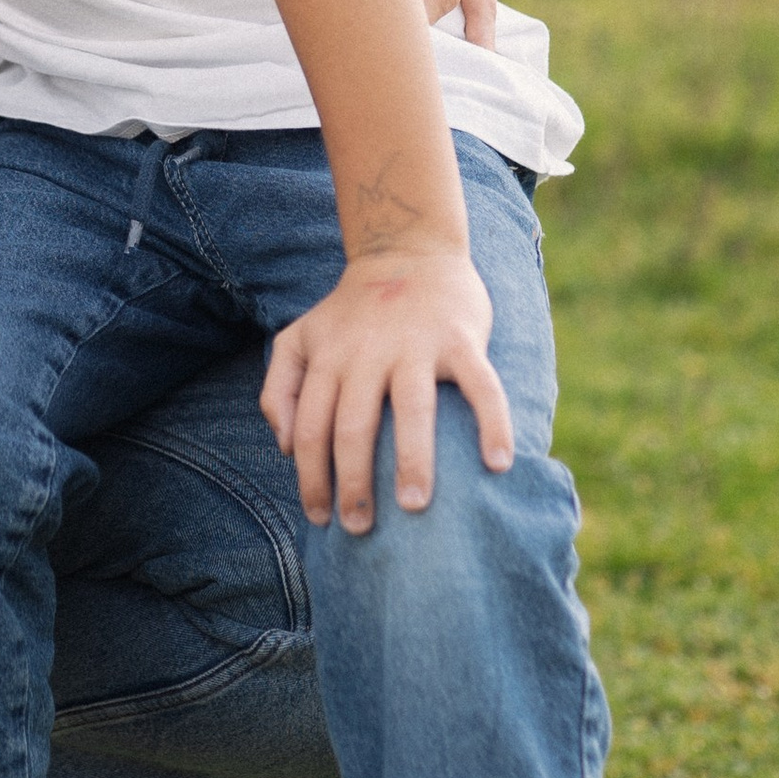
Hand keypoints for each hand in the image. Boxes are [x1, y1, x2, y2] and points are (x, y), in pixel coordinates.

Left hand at [259, 241, 514, 531]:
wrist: (408, 249)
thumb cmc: (351, 311)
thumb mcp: (300, 338)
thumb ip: (280, 388)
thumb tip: (283, 448)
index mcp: (329, 358)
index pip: (311, 427)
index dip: (311, 477)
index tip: (321, 518)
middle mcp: (368, 353)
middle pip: (354, 425)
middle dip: (353, 482)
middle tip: (360, 528)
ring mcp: (416, 345)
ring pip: (412, 408)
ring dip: (412, 461)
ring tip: (415, 507)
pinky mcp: (460, 338)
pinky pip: (481, 385)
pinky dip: (492, 422)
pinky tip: (498, 463)